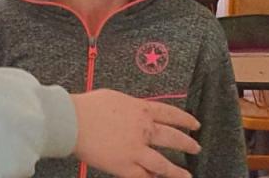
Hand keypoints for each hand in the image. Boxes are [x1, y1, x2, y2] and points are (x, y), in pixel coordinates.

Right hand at [71, 90, 199, 177]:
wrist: (73, 121)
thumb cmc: (88, 107)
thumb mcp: (116, 98)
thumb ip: (131, 107)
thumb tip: (136, 111)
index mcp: (142, 109)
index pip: (171, 114)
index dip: (185, 120)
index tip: (195, 125)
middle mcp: (144, 130)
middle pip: (173, 138)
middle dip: (187, 144)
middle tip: (195, 147)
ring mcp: (136, 150)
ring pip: (164, 164)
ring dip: (177, 171)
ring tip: (186, 175)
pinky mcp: (125, 166)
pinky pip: (144, 176)